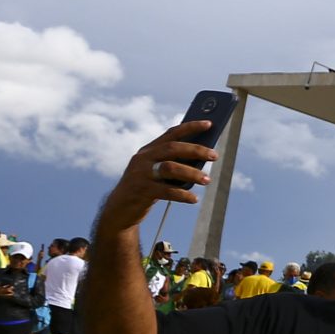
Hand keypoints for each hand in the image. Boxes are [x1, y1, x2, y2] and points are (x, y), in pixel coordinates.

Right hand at [102, 121, 220, 231]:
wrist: (119, 209)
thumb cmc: (145, 187)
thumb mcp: (155, 172)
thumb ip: (173, 163)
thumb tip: (203, 158)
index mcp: (148, 150)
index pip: (171, 133)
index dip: (191, 127)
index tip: (209, 123)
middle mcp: (143, 159)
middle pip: (173, 148)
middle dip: (196, 150)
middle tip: (215, 155)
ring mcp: (141, 174)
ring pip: (170, 168)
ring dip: (192, 173)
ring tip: (207, 180)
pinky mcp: (141, 191)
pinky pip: (166, 191)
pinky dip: (183, 195)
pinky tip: (194, 199)